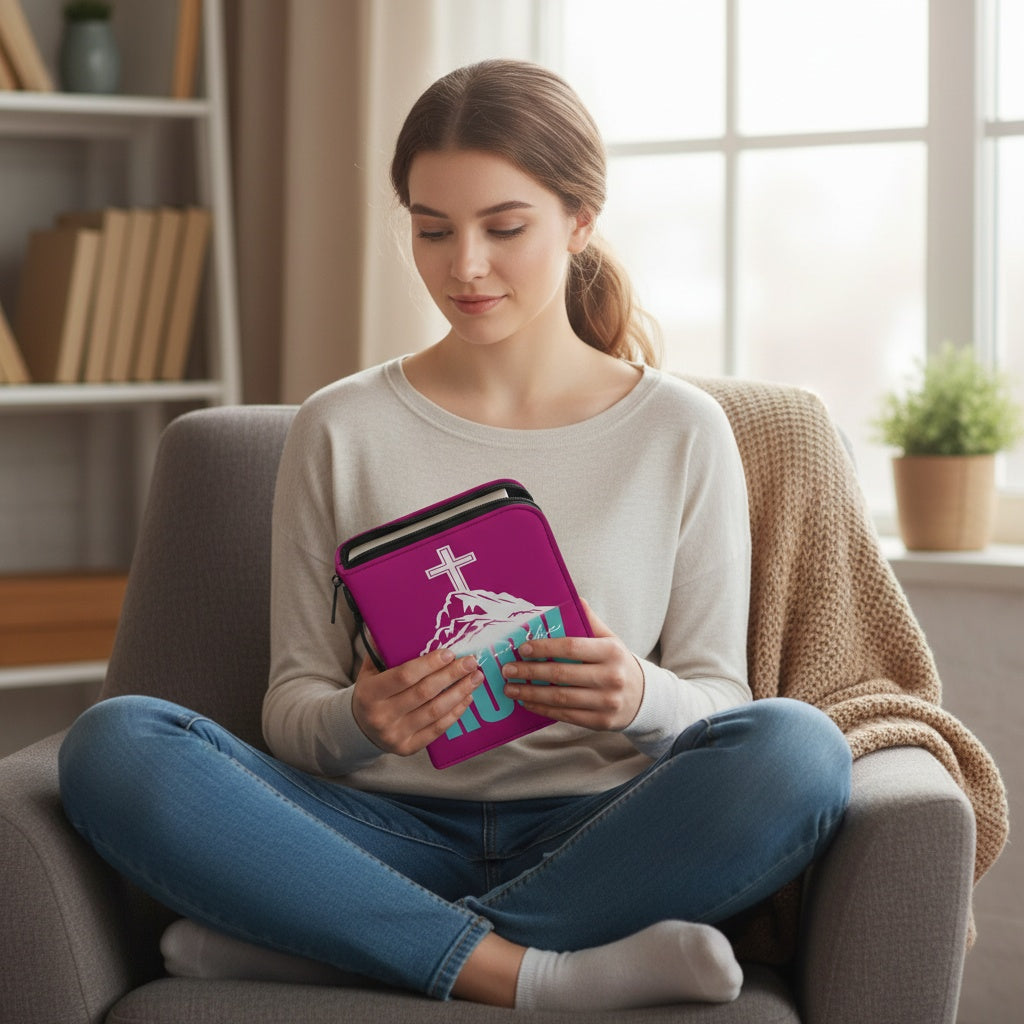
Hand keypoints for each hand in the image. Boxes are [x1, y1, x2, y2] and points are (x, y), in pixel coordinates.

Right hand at [352, 650, 482, 755]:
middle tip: (471, 662)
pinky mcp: (407, 748)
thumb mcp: (370, 670)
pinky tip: (466, 698)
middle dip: (451, 675)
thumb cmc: (371, 692)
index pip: (404, 676)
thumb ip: (384, 650)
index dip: (429, 664)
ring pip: (434, 712)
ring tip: (475, 678)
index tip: (450, 653)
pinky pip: (437, 729)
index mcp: (369, 693)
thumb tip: (398, 623)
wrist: (359, 728)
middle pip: (424, 693)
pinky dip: (455, 713)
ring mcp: (395, 735)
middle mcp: (381, 716)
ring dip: (459, 693)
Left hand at [500, 601, 644, 731]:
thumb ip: (591, 621)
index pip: (572, 648)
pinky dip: (543, 709)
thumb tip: (574, 598)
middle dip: (530, 672)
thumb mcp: (610, 639)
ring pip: (561, 698)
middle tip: (508, 669)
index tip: (523, 648)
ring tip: (510, 688)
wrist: (644, 697)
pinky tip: (527, 702)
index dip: (545, 648)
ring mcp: (607, 702)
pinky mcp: (600, 722)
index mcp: (611, 652)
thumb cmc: (618, 663)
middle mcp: (611, 677)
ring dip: (531, 693)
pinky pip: (566, 715)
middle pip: (562, 674)